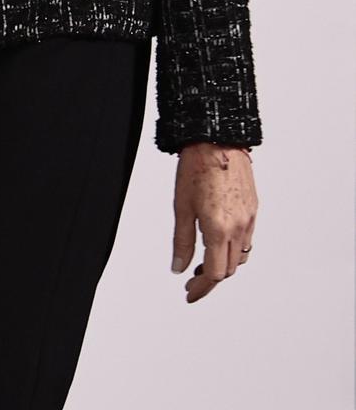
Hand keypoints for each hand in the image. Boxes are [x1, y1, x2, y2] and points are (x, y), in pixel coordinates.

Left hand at [171, 142, 257, 301]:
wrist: (216, 138)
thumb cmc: (196, 167)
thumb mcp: (181, 206)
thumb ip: (182, 241)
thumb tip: (178, 267)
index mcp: (218, 228)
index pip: (215, 273)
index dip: (202, 287)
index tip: (191, 293)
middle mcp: (238, 227)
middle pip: (229, 268)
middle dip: (211, 277)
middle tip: (193, 278)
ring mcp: (249, 218)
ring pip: (241, 256)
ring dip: (225, 263)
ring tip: (204, 261)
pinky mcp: (254, 208)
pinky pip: (247, 238)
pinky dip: (234, 247)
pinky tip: (220, 240)